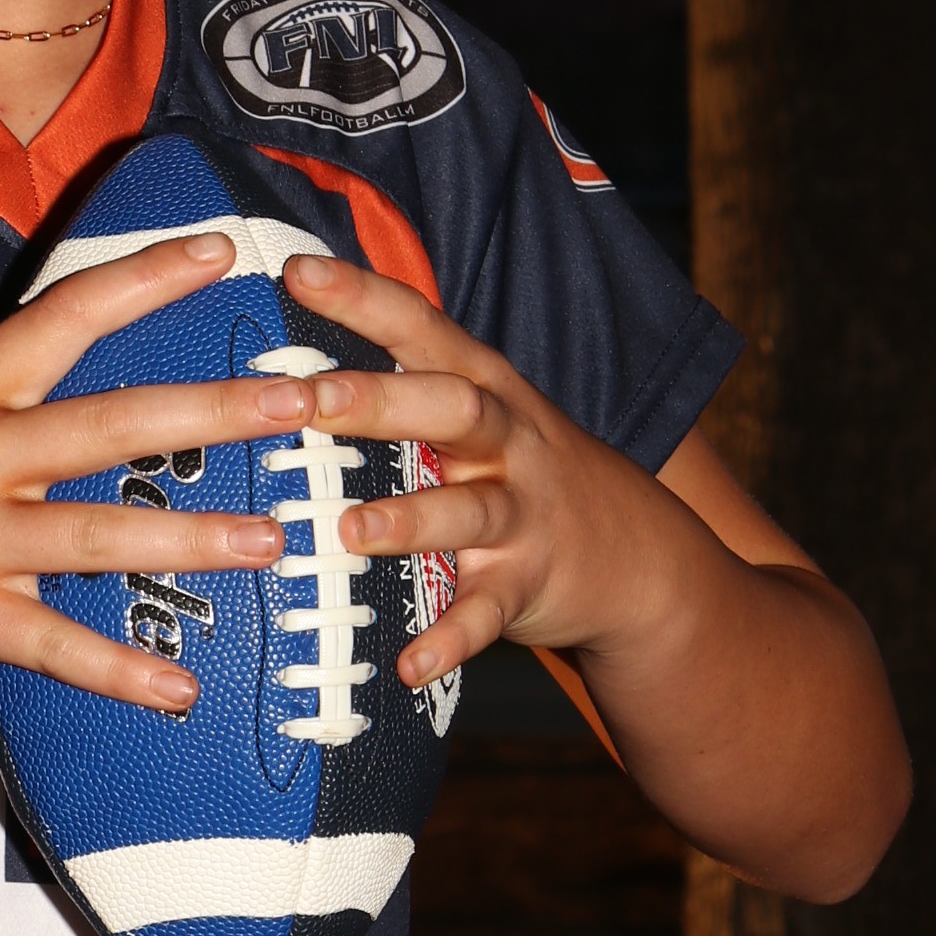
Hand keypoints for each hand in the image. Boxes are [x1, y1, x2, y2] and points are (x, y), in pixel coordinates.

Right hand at [0, 232, 295, 711]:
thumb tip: (81, 406)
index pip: (67, 313)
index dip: (147, 276)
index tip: (223, 248)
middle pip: (116, 421)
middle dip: (219, 410)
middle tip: (303, 402)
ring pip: (102, 534)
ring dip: (197, 538)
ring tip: (276, 540)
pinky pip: (56, 647)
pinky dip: (122, 673)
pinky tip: (184, 692)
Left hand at [275, 253, 679, 691]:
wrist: (638, 557)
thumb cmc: (522, 472)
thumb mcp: (481, 415)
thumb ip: (407, 381)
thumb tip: (298, 341)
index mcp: (484, 390)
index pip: (423, 328)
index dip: (364, 298)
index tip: (298, 271)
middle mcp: (507, 443)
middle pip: (451, 408)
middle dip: (380, 401)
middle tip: (307, 400)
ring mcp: (522, 516)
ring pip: (468, 511)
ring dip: (409, 520)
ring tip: (347, 532)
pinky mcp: (528, 584)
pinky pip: (487, 613)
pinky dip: (450, 639)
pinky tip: (409, 664)